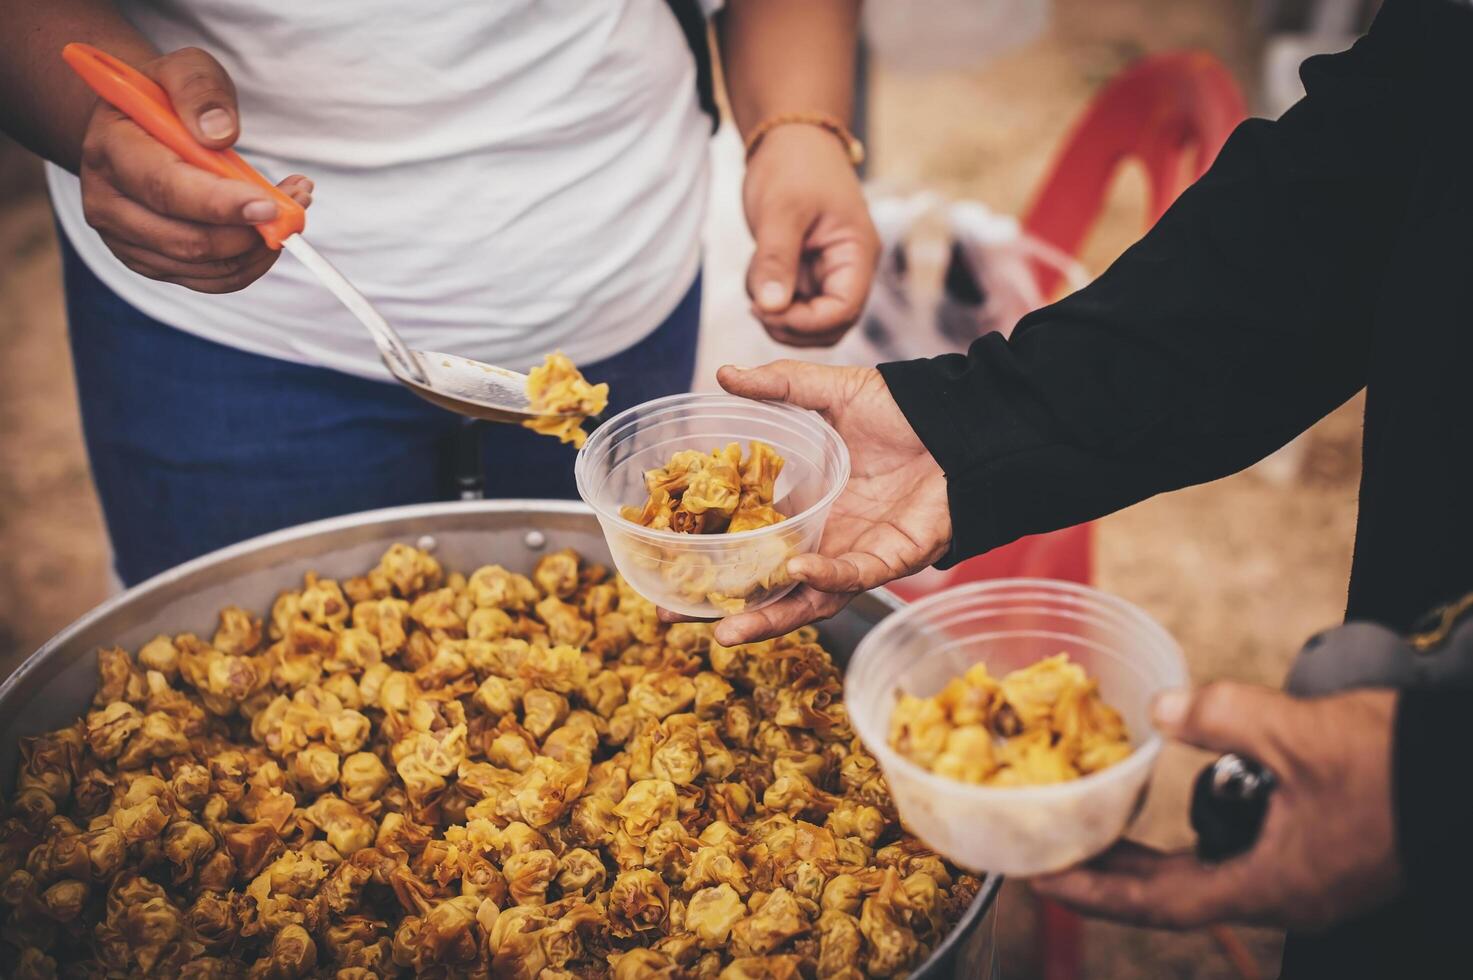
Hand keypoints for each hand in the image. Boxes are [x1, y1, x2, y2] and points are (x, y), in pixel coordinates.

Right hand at [79, 47, 311, 292]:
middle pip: (190, 240)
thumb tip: (220, 134)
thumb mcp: (183, 70)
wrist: (138, 129)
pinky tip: (271, 228)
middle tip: (298, 198)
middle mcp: (108, 204)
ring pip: (209, 268)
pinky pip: (216, 280)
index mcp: (111, 151)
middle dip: (253, 229)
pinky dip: (253, 261)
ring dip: (262, 246)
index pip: (166, 190)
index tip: (270, 206)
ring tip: (291, 206)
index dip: (221, 204)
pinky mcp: (154, 264)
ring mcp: (127, 241)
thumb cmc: (166, 98)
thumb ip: (200, 90)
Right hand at [698, 360, 950, 644]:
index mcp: (806, 505)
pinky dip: (825, 578)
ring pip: (804, 599)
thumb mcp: (832, 392)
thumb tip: (722, 374)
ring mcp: (854, 554)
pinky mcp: (891, 559)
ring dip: (767, 616)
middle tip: (672, 616)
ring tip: (726, 628)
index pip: (747, 537)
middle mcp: (824, 538)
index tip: (665, 564)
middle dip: (724, 606)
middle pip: (765, 583)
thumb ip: (779, 386)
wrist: (964, 423)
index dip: (709, 552)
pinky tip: (797, 572)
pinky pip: (853, 577)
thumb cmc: (905, 412)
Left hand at [742, 125, 878, 346]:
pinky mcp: (807, 273)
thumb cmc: (794, 164)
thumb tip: (770, 308)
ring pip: (809, 321)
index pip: (844, 310)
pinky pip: (792, 305)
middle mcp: (849, 269)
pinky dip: (770, 301)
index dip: (806, 321)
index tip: (766, 308)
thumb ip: (776, 260)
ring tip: (756, 277)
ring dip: (778, 315)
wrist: (790, 138)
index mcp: (857, 253)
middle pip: (830, 326)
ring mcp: (828, 273)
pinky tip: (756, 271)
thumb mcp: (781, 210)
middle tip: (756, 303)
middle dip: (791, 325)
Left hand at [1032, 683, 1401, 930]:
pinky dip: (1194, 843)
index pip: (1161, 903)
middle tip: (1053, 852)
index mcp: (1270, 885)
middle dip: (1111, 876)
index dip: (1097, 893)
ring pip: (1207, 879)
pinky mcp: (1320, 859)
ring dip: (1150, 861)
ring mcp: (1304, 881)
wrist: (1467, 773)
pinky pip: (1238, 862)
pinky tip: (1177, 811)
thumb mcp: (1299, 731)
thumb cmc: (1398, 765)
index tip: (1043, 879)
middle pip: (1175, 897)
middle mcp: (1282, 894)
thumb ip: (1222, 715)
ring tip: (1099, 832)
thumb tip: (1160, 709)